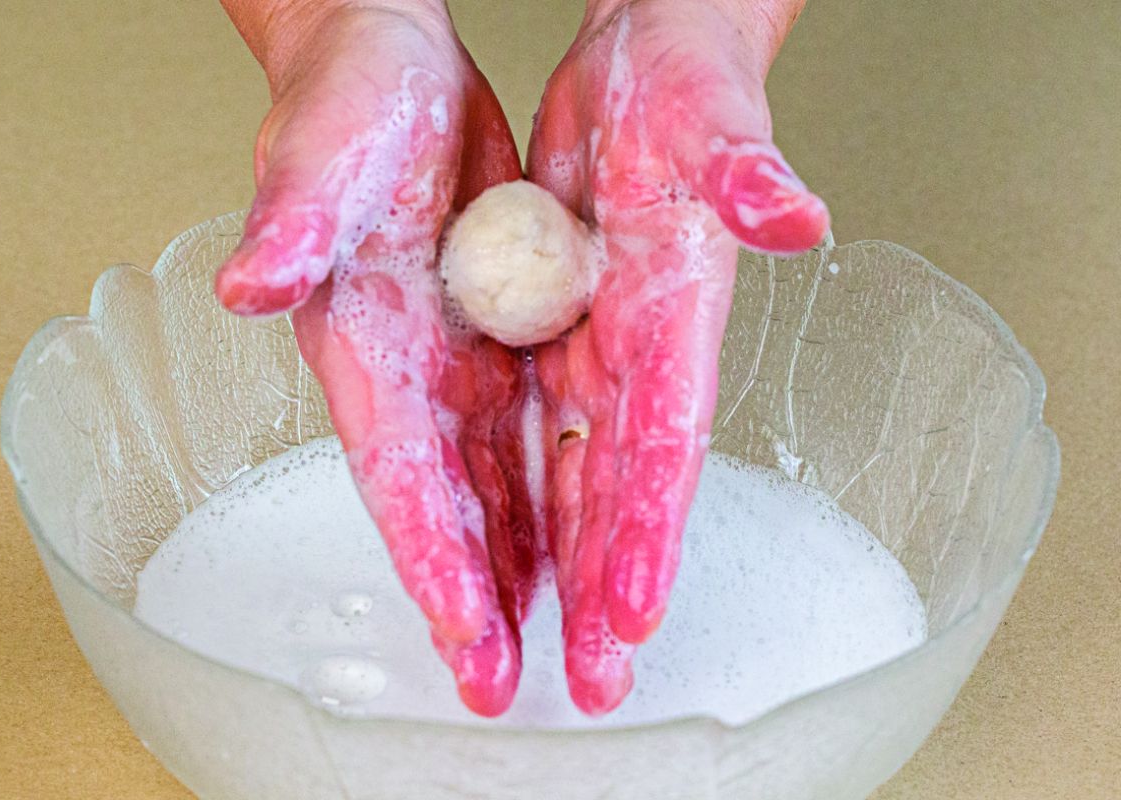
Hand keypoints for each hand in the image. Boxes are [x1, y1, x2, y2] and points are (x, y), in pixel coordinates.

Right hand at [214, 0, 539, 715]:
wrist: (389, 68)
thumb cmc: (347, 102)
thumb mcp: (327, 153)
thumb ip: (292, 222)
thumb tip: (251, 283)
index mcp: (368, 346)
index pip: (399, 472)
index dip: (432, 557)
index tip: (468, 632)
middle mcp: (412, 376)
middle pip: (448, 508)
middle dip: (479, 599)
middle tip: (509, 683)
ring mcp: (456, 367)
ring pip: (495, 490)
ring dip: (521, 569)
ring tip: (556, 644)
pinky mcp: (497, 342)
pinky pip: (530, 437)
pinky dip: (550, 498)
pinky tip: (575, 545)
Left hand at [528, 0, 828, 712]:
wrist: (652, 64)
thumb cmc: (687, 81)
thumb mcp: (704, 111)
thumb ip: (742, 168)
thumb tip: (795, 215)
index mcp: (675, 308)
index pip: (665, 433)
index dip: (650, 522)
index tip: (635, 606)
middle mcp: (640, 346)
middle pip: (622, 482)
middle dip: (609, 581)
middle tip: (597, 676)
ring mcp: (599, 346)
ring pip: (577, 475)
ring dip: (570, 564)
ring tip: (559, 647)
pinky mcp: (560, 331)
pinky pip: (540, 431)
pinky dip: (531, 497)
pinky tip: (517, 551)